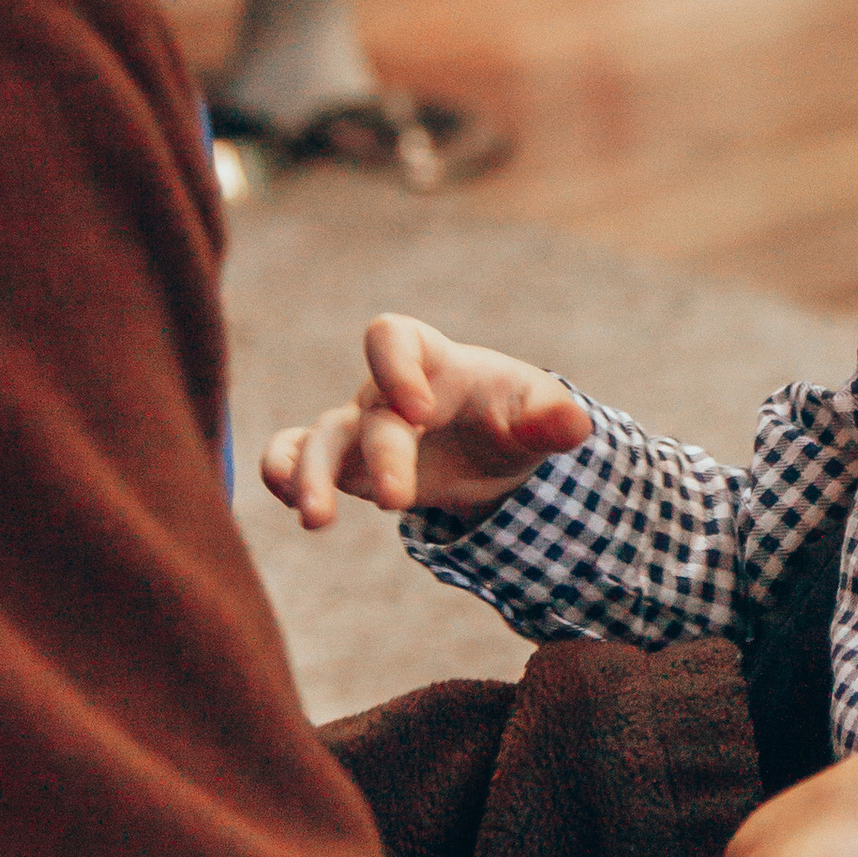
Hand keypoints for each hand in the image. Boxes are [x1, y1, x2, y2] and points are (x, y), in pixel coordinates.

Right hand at [260, 315, 592, 530]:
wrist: (495, 449)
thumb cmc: (515, 417)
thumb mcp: (541, 416)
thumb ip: (552, 419)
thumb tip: (574, 425)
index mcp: (435, 363)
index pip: (392, 337)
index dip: (394, 366)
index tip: (419, 411)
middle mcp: (388, 392)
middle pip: (366, 411)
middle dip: (381, 455)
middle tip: (399, 501)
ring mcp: (362, 427)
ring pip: (320, 438)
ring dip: (310, 474)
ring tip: (315, 519)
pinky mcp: (348, 464)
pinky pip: (297, 455)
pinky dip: (283, 471)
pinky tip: (289, 501)